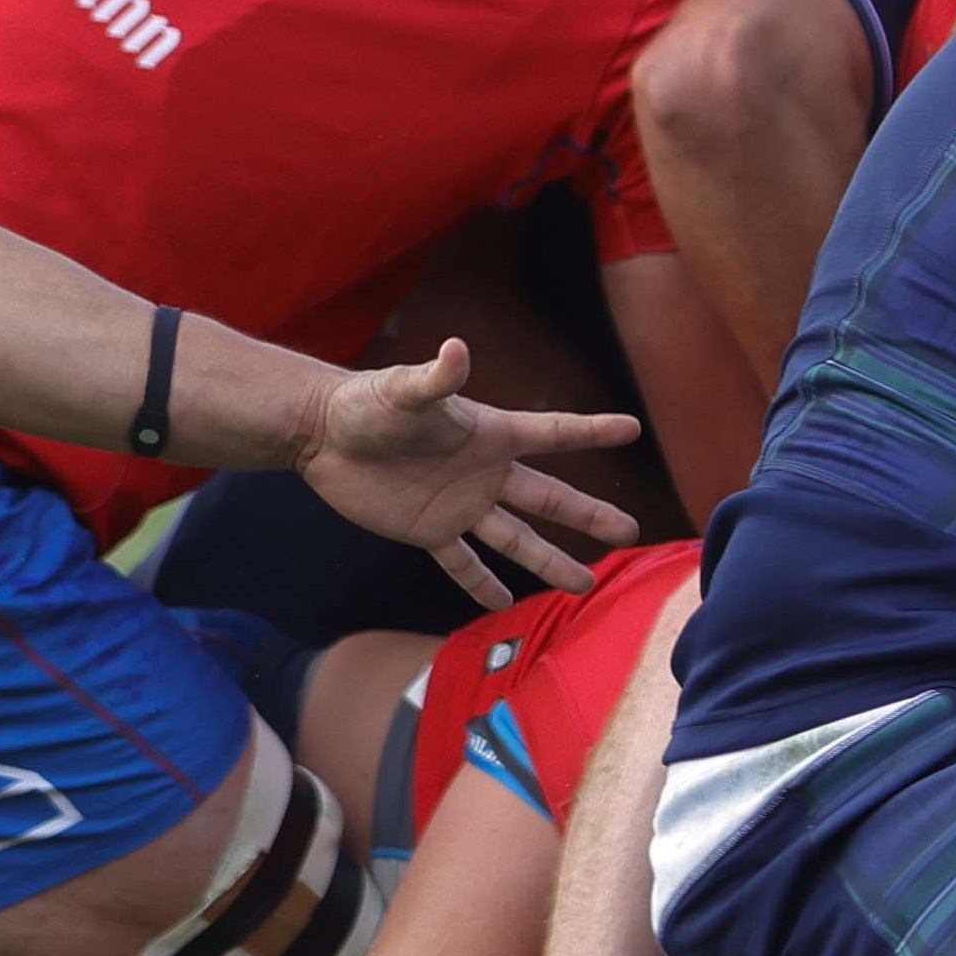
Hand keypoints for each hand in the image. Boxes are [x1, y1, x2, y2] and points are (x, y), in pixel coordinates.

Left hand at [300, 340, 639, 597]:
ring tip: (583, 585)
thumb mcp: (405, 389)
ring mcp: (460, 505)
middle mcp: (484, 472)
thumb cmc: (367, 402)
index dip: (592, 431)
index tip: (632, 429)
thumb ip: (436, 378)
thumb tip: (457, 350)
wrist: (324, 434)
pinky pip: (462, 563)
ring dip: (549, 561)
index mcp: (490, 434)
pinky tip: (503, 605)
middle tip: (630, 532)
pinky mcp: (428, 531)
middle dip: (589, 514)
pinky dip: (481, 584)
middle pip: (549, 497)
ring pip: (516, 538)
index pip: (552, 433)